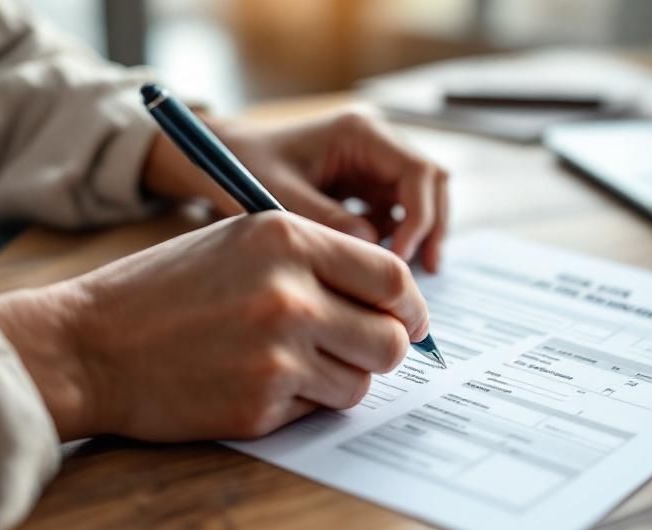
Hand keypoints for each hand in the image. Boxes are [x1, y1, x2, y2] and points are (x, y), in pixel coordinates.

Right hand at [0, 213, 428, 441]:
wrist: (87, 345)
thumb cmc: (163, 290)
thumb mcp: (239, 242)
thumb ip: (317, 260)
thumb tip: (391, 297)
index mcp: (287, 239)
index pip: (392, 276)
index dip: (411, 305)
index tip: (411, 320)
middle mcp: (290, 295)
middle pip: (391, 338)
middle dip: (386, 348)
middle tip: (364, 348)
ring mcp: (277, 355)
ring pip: (360, 382)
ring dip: (341, 377)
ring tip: (294, 362)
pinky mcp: (260, 405)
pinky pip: (317, 408)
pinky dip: (302, 400)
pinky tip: (258, 380)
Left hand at [142, 110, 449, 271]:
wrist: (219, 158)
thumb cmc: (242, 167)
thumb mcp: (277, 195)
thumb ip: (324, 219)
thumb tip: (370, 249)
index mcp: (359, 133)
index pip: (418, 172)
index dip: (420, 217)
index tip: (401, 258)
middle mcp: (375, 145)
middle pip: (432, 184)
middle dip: (432, 228)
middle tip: (423, 272)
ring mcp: (374, 166)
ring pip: (422, 200)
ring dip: (420, 236)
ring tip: (402, 274)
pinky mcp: (368, 188)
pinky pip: (400, 214)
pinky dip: (398, 240)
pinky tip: (377, 264)